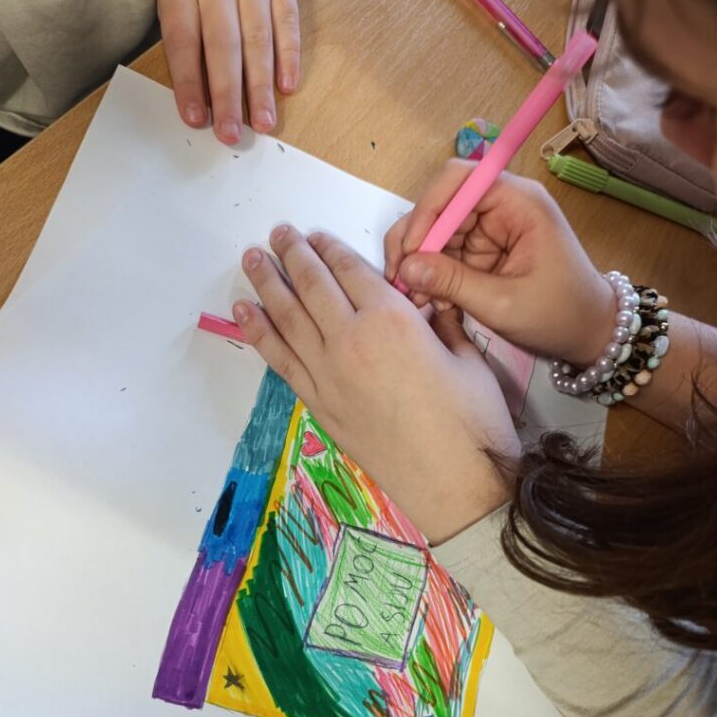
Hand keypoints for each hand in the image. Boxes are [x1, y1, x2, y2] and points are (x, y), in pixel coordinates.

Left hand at [157, 0, 298, 142]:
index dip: (189, 84)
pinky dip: (290, 54)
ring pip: (258, 39)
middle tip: (231, 133)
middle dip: (228, 96)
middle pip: (222, 46)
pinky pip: (288, 19)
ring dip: (261, 86)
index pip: (183, 41)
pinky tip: (287, 86)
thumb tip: (197, 93)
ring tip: (263, 123)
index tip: (195, 119)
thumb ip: (184, 30)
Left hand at [233, 225, 519, 544]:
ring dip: (266, 284)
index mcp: (392, 319)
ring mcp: (329, 375)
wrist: (454, 483)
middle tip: (276, 233)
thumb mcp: (468, 357)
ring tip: (250, 259)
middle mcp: (352, 339)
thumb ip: (441, 323)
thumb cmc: (473, 420)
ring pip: (288, 318)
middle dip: (292, 254)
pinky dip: (258, 334)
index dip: (330, 248)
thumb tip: (428, 304)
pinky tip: (243, 313)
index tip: (315, 235)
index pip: (351, 270)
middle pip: (313, 286)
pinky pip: (281, 361)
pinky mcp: (320, 406)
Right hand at [384, 161, 615, 365]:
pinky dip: (433, 276)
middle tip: (401, 282)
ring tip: (419, 300)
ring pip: (437, 231)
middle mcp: (501, 205)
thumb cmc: (559, 315)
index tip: (412, 253)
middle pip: (440, 205)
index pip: (458, 180)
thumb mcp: (503, 304)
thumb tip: (406, 269)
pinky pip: (445, 253)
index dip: (428, 211)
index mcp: (517, 202)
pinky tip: (433, 301)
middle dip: (417, 243)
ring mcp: (490, 227)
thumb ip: (453, 283)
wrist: (588, 332)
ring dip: (421, 264)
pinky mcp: (483, 250)